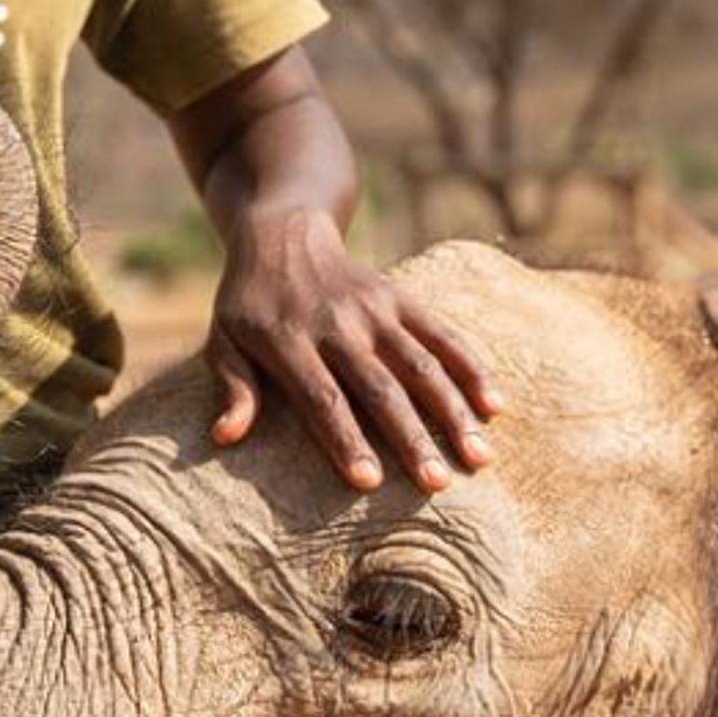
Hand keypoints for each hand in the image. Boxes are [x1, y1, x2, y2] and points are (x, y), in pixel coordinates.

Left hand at [204, 207, 502, 493]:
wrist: (284, 232)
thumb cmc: (249, 303)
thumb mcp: (223, 339)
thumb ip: (233, 387)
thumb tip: (225, 437)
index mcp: (289, 341)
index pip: (323, 399)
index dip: (346, 439)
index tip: (369, 481)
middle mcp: (338, 326)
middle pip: (381, 389)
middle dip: (411, 439)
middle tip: (436, 485)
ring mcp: (375, 310)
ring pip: (421, 365)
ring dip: (453, 412)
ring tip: (477, 458)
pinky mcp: (401, 298)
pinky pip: (442, 334)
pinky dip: (470, 367)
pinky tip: (494, 405)